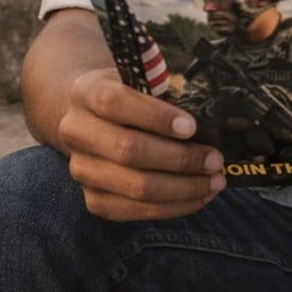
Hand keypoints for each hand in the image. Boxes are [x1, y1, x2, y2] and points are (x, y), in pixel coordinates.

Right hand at [57, 68, 226, 221]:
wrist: (92, 118)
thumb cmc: (130, 95)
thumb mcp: (141, 80)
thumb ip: (165, 90)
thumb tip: (208, 115)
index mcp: (87, 92)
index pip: (116, 103)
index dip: (155, 117)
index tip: (192, 127)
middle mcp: (77, 132)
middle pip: (129, 151)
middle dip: (180, 158)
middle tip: (215, 159)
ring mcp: (82, 170)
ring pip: (135, 187)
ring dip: (183, 188)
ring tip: (215, 181)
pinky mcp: (93, 199)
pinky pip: (135, 211)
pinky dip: (173, 207)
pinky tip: (199, 197)